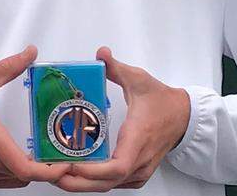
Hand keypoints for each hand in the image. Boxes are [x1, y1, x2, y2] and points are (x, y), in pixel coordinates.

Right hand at [0, 45, 70, 188]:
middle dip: (46, 167)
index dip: (52, 171)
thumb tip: (30, 53)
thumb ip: (8, 68)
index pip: (28, 169)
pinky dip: (14, 173)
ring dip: (29, 169)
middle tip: (59, 153)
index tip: (66, 163)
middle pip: (28, 175)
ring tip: (38, 154)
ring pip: (17, 179)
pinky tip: (14, 156)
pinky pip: (5, 181)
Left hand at [55, 47, 190, 190]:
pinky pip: (116, 184)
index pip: (118, 166)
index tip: (71, 166)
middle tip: (52, 174)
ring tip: (57, 176)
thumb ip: (117, 68)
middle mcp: (140, 159)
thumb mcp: (139, 79)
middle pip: (108, 182)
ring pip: (110, 186)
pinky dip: (95, 183)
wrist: (185, 117)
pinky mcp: (138, 173)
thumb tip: (101, 53)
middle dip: (78, 183)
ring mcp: (140, 169)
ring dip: (84, 185)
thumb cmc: (163, 102)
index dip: (93, 171)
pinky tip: (77, 176)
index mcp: (138, 138)